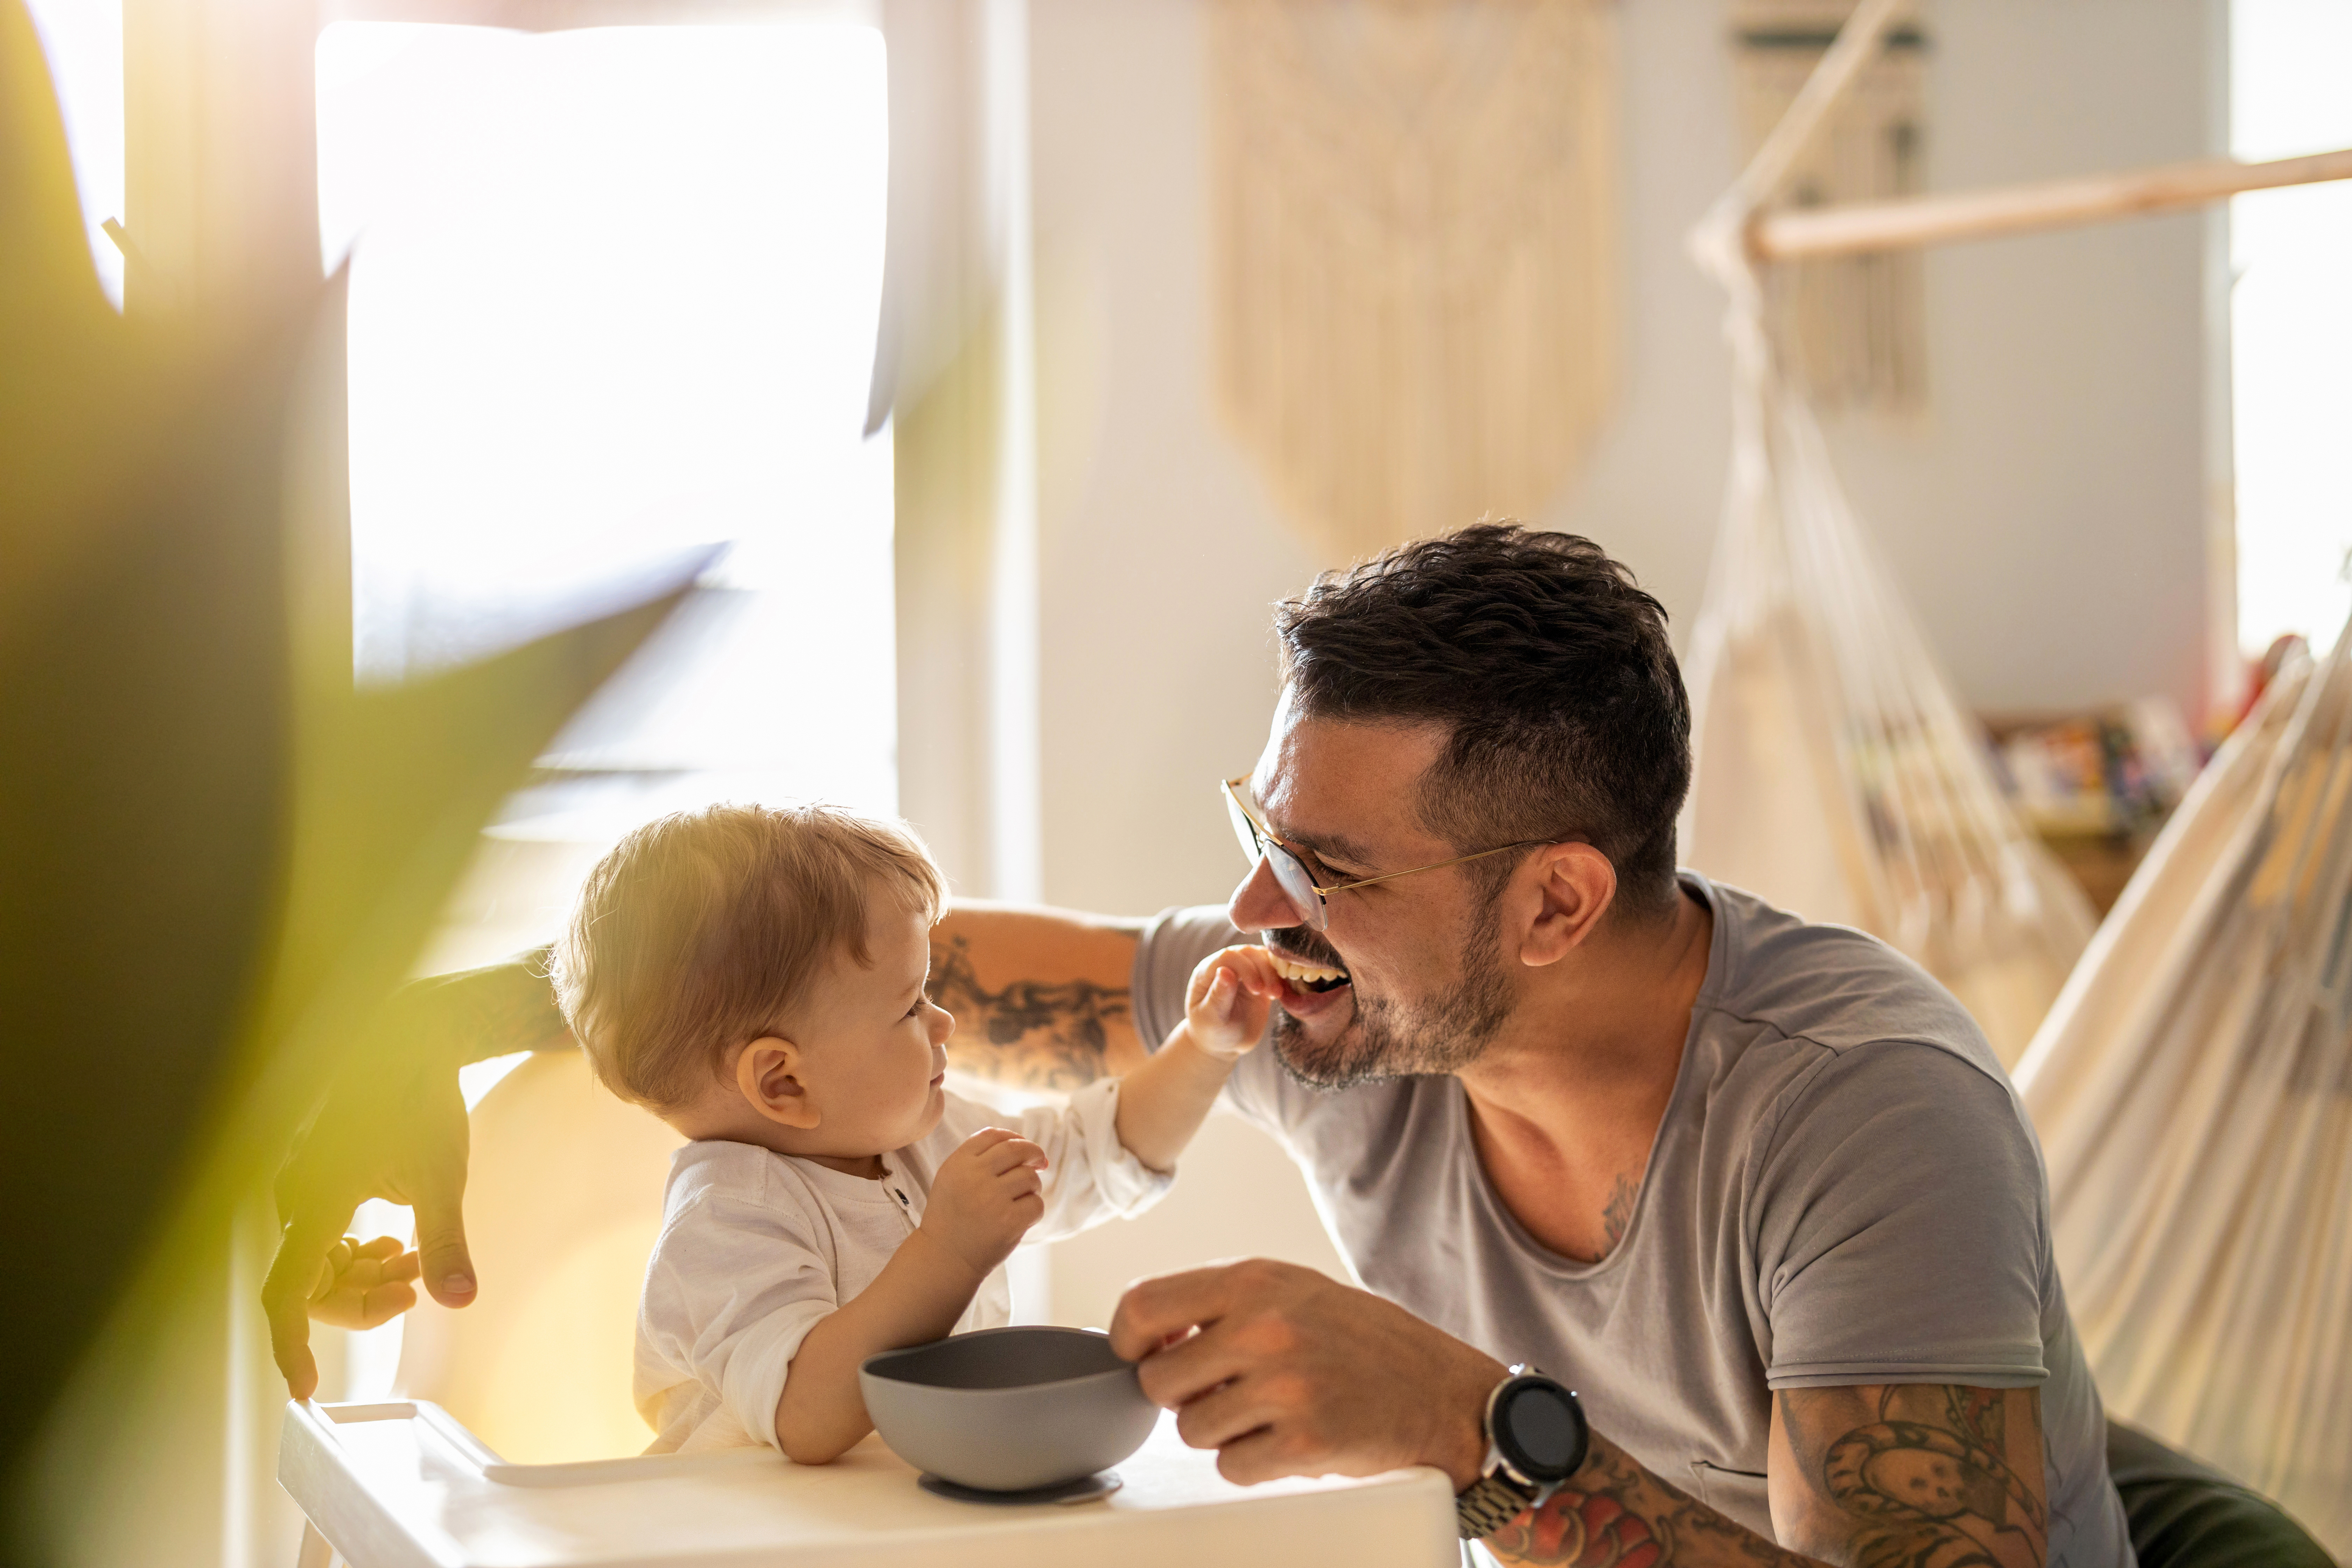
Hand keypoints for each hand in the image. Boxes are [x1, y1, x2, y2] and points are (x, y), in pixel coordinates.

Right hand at [263, 983, 478, 1398]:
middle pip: (311, 1284)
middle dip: (361, 1300)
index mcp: (313, 1200)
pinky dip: (361, 1253)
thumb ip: (446, 1242)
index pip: (287, 1293)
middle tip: (414, 1289)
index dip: (291, 1345)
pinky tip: (399, 1247)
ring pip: (320, 1263)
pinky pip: (326, 1237)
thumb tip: (460, 1299)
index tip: (305, 1389)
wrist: (414, 1042)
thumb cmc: (422, 1102)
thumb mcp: (441, 1176)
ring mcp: (302, 1186)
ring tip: (415, 1263)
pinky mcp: (318, 1178)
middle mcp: (294, 1196)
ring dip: (365, 1276)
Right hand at [919, 1127, 1047, 1278]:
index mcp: (957, 1164)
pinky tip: (1020, 1219)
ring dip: (1032, 1187)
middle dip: (1034, 1152)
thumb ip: (978, 1158)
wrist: (944, 1259)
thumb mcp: (952, 1179)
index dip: (1013, 1137)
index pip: (993, 1135)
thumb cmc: (952, 1217)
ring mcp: (992, 1199)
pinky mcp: (1008, 1221)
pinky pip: (1036, 1204)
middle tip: (1041, 1162)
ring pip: (1030, 1177)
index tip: (1023, 1146)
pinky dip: (1033, 1210)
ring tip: (1019, 1200)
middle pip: (1016, 1149)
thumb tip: (1024, 1145)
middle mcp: (974, 1177)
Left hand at [1109, 1258, 1504, 1486]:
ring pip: (1191, 1429)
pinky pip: (1231, 1468)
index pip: (1142, 1306)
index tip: (1141, 1356)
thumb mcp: (1291, 1291)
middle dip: (1182, 1395)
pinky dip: (1252, 1463)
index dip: (1128, 1341)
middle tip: (1225, 1391)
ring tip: (1269, 1412)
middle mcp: (1264, 1328)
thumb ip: (1220, 1303)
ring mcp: (1284, 1387)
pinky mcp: (1302, 1444)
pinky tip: (1289, 1439)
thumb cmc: (1363, 1341)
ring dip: (1220, 1431)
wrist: (1443, 1393)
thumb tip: (1144, 1336)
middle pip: (1158, 1380)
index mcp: (1254, 1281)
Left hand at [1184, 945, 1280, 1060]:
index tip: (1256, 989)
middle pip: (1248, 953)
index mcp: (1207, 972)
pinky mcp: (1260, 978)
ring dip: (1273, 973)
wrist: (1224, 1043)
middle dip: (1262, 970)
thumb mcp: (1211, 1018)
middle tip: (1271, 994)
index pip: (1228, 957)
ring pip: (1262, 957)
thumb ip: (1218, 995)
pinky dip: (1280, 976)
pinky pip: (1273, 968)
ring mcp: (1244, 970)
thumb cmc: (1211, 1031)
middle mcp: (1226, 966)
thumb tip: (1224, 970)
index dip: (1245, 968)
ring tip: (1276, 994)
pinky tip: (1281, 992)